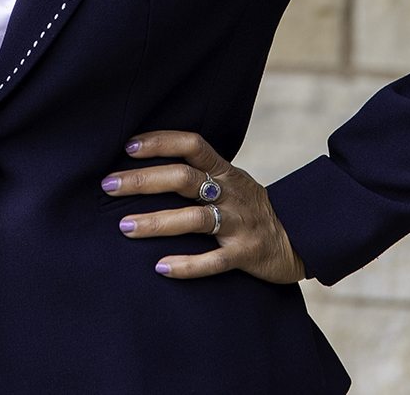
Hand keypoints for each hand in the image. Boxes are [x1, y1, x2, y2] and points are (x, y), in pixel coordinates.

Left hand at [103, 130, 307, 283]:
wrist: (301, 237)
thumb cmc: (252, 208)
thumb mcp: (232, 182)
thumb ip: (199, 174)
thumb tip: (149, 165)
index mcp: (226, 172)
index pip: (193, 145)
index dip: (161, 141)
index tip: (128, 146)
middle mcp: (231, 194)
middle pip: (184, 180)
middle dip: (144, 181)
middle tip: (109, 185)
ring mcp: (239, 224)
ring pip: (195, 220)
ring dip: (158, 222)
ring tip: (125, 227)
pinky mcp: (246, 255)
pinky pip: (214, 261)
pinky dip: (188, 265)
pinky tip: (161, 267)